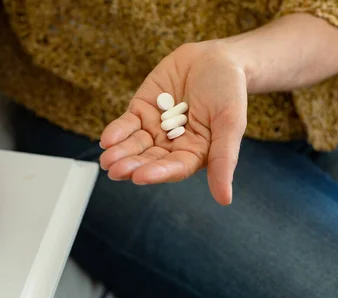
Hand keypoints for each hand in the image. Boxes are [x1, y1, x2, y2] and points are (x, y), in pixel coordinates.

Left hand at [99, 41, 247, 204]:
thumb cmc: (229, 90)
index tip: (140, 177)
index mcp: (194, 153)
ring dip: (120, 153)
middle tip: (116, 170)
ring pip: (134, 145)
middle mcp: (171, 145)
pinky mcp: (140, 111)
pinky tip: (107, 139)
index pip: (173, 168)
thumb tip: (225, 199)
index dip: (157, 173)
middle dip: (132, 165)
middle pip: (149, 159)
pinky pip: (126, 125)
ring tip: (107, 159)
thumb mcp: (231, 123)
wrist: (216, 57)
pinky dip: (116, 132)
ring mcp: (154, 128)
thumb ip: (224, 159)